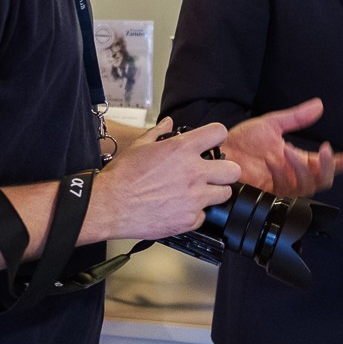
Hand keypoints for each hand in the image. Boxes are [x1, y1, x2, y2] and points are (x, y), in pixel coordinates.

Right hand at [93, 119, 239, 239]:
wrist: (109, 205)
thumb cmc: (121, 177)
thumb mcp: (139, 146)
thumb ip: (159, 133)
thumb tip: (167, 124)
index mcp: (182, 150)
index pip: (219, 133)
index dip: (217, 137)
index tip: (213, 144)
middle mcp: (193, 172)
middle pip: (233, 170)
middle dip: (225, 171)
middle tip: (214, 174)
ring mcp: (194, 198)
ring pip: (224, 194)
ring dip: (214, 193)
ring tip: (198, 194)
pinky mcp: (189, 219)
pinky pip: (204, 216)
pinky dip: (195, 214)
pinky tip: (181, 209)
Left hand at [221, 98, 342, 198]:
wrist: (218, 152)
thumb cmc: (241, 141)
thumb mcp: (272, 124)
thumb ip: (296, 117)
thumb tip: (319, 105)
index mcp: (296, 160)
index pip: (323, 165)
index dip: (339, 163)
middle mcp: (292, 175)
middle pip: (321, 181)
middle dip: (328, 167)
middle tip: (326, 151)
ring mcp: (280, 186)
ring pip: (305, 186)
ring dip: (300, 167)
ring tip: (287, 150)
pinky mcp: (267, 194)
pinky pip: (283, 188)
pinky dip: (280, 172)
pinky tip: (272, 159)